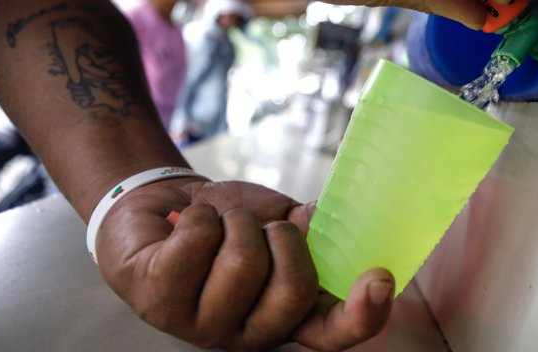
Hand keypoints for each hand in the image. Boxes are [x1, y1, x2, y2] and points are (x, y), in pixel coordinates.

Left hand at [96, 178, 393, 350]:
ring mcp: (202, 325)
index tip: (380, 279)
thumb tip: (319, 219)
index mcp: (288, 315)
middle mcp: (249, 332)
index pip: (334, 333)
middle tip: (263, 226)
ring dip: (235, 221)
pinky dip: (200, 215)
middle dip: (282, 236)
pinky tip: (187, 223)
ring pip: (242, 262)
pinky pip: (198, 242)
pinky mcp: (157, 303)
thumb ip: (304, 229)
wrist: (167, 204)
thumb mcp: (276, 218)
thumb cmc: (228, 218)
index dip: (363, 314)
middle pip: (292, 291)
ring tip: (220, 223)